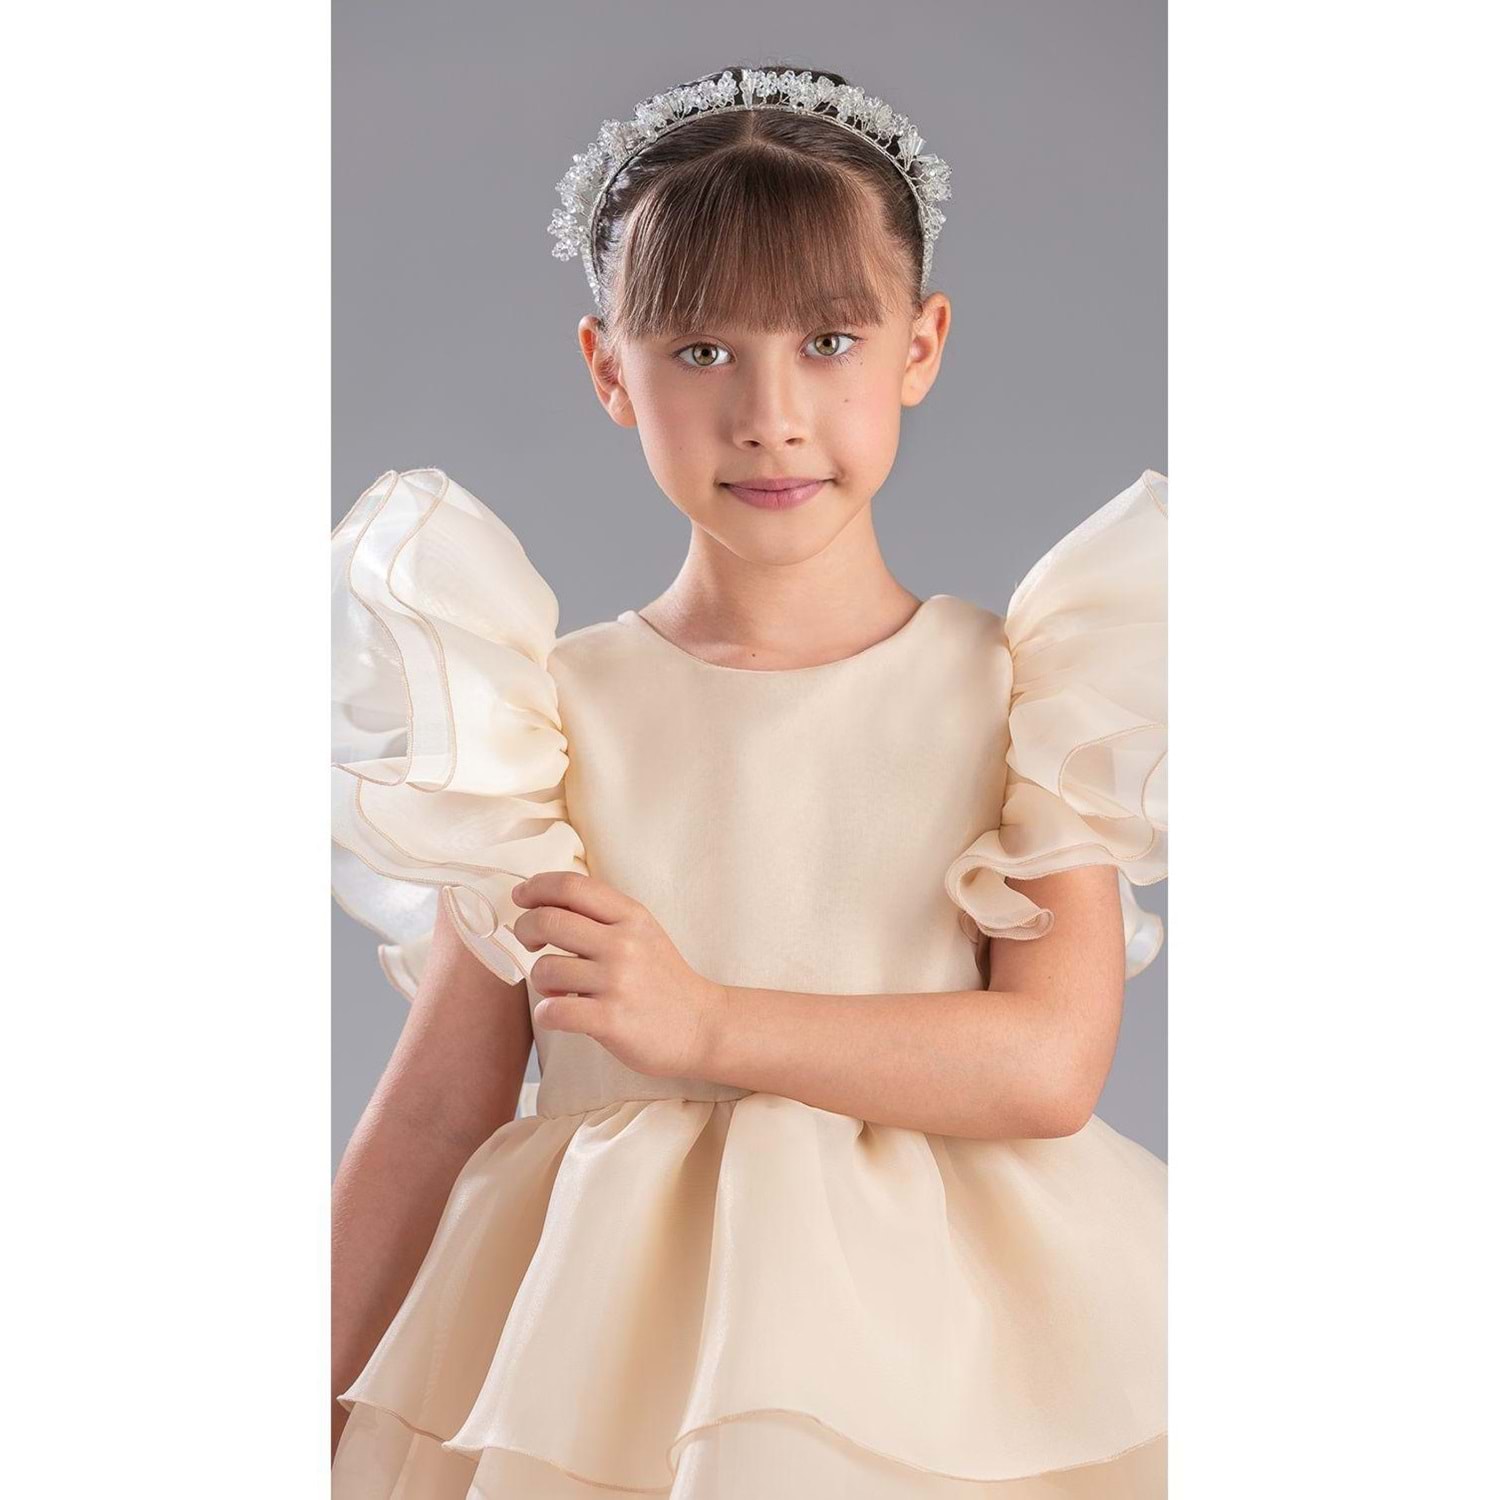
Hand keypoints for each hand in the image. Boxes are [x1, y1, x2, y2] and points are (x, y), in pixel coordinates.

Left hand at [509, 871, 726, 1080]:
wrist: (703, 1027)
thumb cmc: (663, 980)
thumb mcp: (643, 933)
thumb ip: (603, 915)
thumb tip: (545, 901)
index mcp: (631, 916)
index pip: (572, 886)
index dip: (536, 887)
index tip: (522, 898)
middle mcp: (624, 943)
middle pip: (548, 920)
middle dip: (525, 929)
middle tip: (529, 942)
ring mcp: (618, 982)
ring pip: (545, 969)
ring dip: (540, 980)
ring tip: (558, 988)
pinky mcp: (611, 1020)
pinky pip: (554, 1011)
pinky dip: (547, 1013)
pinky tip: (558, 1013)